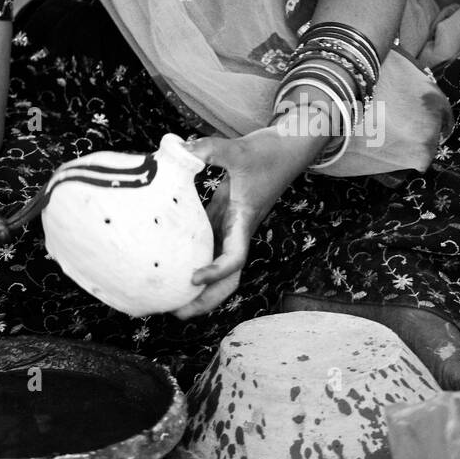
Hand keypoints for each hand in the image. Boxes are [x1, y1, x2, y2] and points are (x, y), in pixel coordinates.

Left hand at [171, 122, 321, 320]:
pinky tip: (170, 259)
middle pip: (227, 278)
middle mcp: (239, 229)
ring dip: (199, 285)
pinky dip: (193, 255)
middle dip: (206, 299)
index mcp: (245, 221)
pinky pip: (208, 242)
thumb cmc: (270, 151)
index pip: (234, 258)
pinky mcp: (225, 213)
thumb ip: (209, 150)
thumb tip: (179, 149)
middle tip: (175, 312)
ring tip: (169, 296)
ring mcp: (232, 223)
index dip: (216, 272)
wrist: (290, 146)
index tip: (193, 278)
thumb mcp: (239, 149)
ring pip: (217, 264)